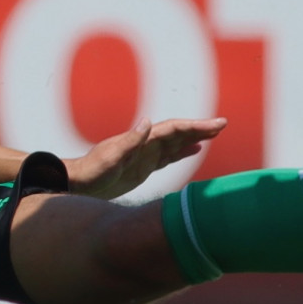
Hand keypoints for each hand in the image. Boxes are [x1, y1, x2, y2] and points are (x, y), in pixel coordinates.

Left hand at [64, 115, 227, 199]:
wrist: (79, 182)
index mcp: (141, 140)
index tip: (215, 124)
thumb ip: (130, 141)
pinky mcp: (144, 166)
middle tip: (223, 123)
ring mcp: (146, 154)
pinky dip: (184, 150)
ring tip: (215, 132)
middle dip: (200, 127)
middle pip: (178, 132)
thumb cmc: (93, 171)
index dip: (195, 125)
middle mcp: (146, 144)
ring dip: (195, 136)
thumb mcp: (111, 158)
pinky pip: (169, 156)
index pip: (174, 129)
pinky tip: (195, 149)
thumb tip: (147, 121)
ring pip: (176, 142)